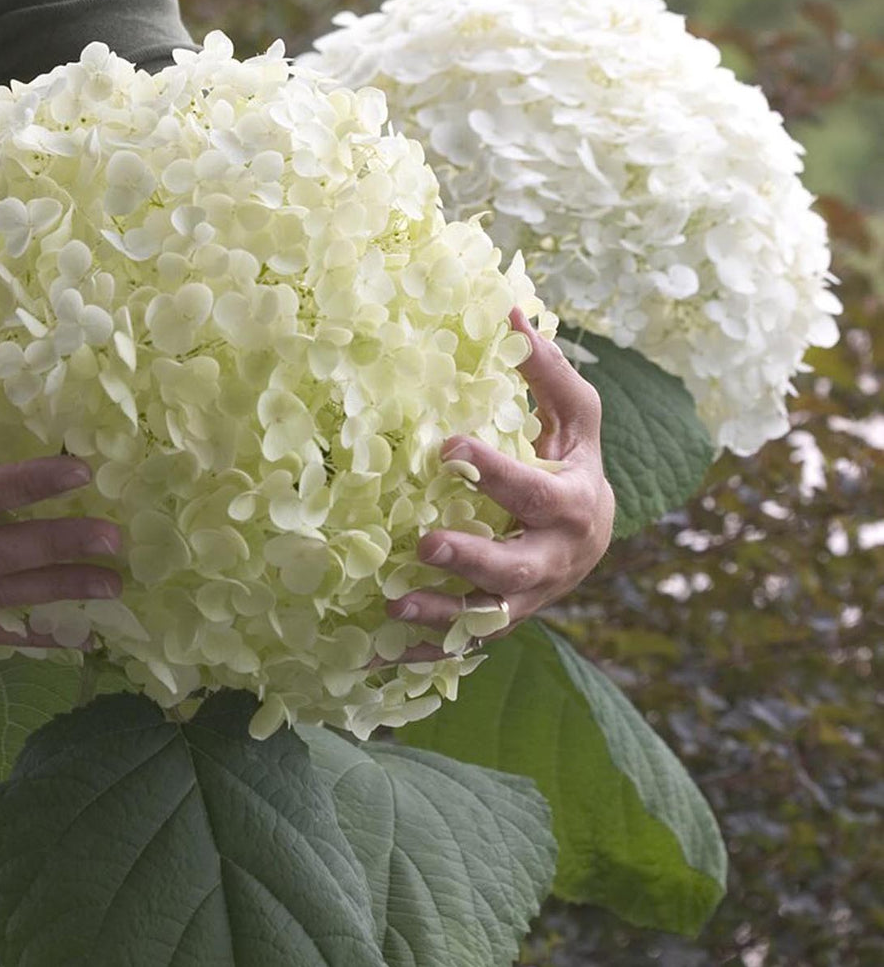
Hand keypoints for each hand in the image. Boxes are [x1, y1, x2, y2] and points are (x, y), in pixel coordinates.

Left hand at [386, 307, 614, 659]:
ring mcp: (528, 601)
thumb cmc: (574, 465)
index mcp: (571, 506)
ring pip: (486, 618)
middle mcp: (553, 562)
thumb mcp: (576, 419)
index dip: (495, 472)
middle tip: (423, 545)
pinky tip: (374, 659)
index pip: (534, 492)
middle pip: (515, 571)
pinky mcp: (501, 621)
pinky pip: (463, 647)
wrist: (591, 539)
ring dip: (440, 618)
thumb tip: (509, 308)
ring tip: (391, 607)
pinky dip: (424, 656)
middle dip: (471, 561)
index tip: (448, 447)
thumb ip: (546, 372)